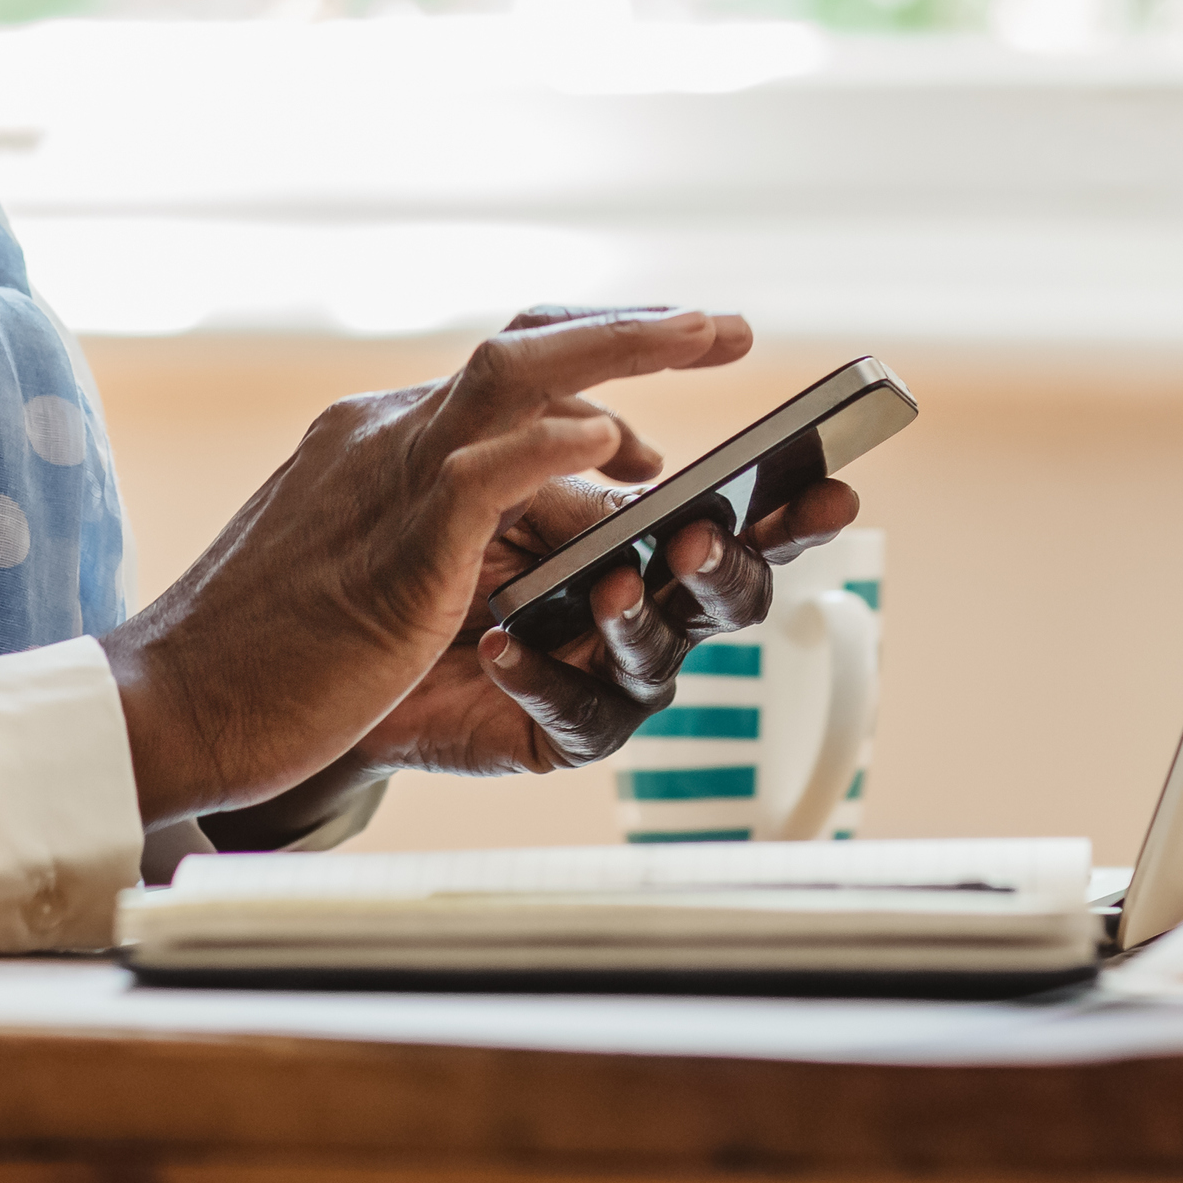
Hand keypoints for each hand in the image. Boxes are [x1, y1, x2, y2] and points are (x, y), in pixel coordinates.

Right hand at [102, 304, 760, 824]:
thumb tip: (573, 518)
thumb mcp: (380, 573)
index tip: (661, 372)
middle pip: (521, 348)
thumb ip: (460, 534)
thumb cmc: (272, 656)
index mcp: (380, 439)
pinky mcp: (392, 549)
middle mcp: (385, 436)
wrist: (169, 705)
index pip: (499, 369)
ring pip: (512, 377)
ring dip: (620, 351)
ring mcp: (387, 482)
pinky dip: (550, 447)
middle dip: (632, 329)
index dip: (590, 354)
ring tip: (706, 338)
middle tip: (724, 326)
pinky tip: (616, 448)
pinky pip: (480, 471)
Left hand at [339, 403, 864, 787]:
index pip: (744, 518)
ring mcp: (611, 673)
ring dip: (636, 619)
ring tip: (603, 589)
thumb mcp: (494, 479)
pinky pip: (573, 711)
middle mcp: (651, 605)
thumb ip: (562, 460)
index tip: (834, 485)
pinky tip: (504, 646)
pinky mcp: (559, 730)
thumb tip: (630, 453)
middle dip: (725, 564)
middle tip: (691, 540)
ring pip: (660, 657)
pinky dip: (541, 673)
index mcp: (652, 535)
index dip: (796, 508)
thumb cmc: (437, 549)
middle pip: (730, 593)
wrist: (348, 645)